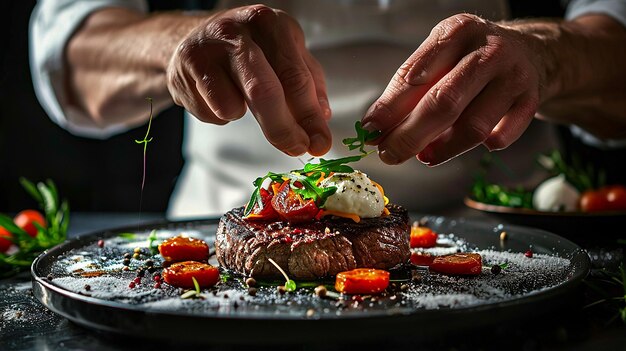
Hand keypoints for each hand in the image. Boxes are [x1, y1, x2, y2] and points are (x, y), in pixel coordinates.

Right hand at [166, 5, 331, 155]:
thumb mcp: (285, 54)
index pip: (295, 76)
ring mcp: (205, 50)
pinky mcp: (182, 72)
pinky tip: (216, 93)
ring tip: (237, 93)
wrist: (193, 39)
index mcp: (269, 23)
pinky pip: (212, 114)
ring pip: (232, 108)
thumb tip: (321, 120)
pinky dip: (220, 114)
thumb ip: (309, 85)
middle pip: (264, 92)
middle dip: (283, 129)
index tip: (319, 142)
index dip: (310, 116)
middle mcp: (235, 31)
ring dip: (241, 114)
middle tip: (296, 149)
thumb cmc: (249, 49)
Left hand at [362, 14, 543, 165]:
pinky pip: (501, 136)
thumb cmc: (470, 57)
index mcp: (457, 32)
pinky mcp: (530, 101)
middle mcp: (488, 51)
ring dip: (442, 148)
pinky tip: (458, 146)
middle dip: (410, 135)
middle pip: (443, 102)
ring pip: (473, 126)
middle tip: (389, 154)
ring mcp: (513, 77)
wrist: (530, 51)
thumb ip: (408, 89)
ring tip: (423, 155)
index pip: (415, 74)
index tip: (371, 129)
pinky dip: (477, 147)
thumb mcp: (439, 57)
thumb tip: (375, 127)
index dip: (390, 107)